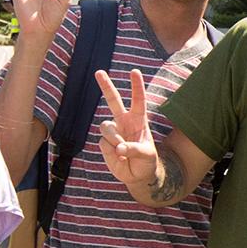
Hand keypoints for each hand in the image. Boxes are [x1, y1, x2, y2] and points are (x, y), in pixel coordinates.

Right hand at [92, 68, 159, 189]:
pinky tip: (118, 158)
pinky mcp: (104, 143)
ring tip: (122, 152)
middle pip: (113, 100)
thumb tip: (119, 148)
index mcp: (139, 120)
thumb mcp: (147, 155)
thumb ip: (134, 149)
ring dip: (114, 138)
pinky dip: (110, 152)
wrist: (138, 176)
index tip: (134, 72)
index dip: (136, 86)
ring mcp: (113, 132)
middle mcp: (124, 122)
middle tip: (99, 72)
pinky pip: (103, 142)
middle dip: (106, 86)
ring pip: (106, 126)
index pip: (138, 100)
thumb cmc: (147, 161)